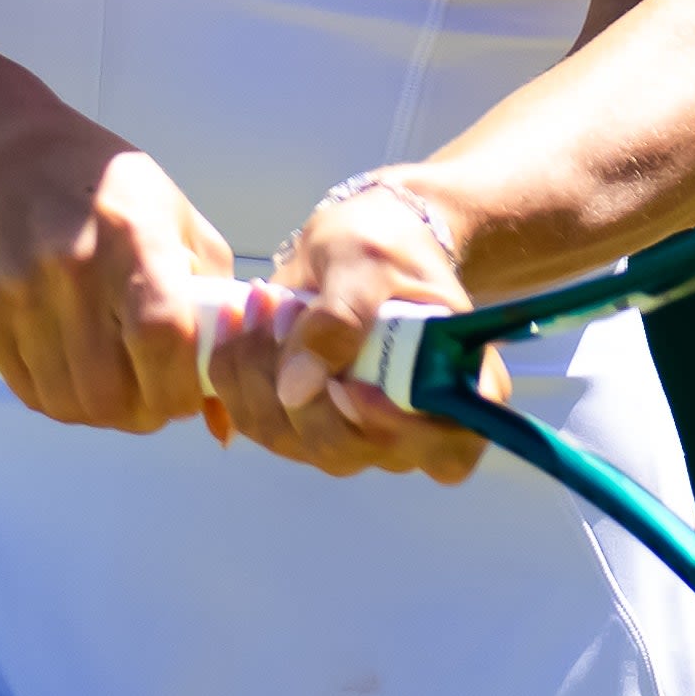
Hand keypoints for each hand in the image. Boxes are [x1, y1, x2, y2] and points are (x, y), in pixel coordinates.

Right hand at [0, 111, 231, 434]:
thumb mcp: (176, 219)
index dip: (178, 390)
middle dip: (141, 414)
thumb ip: (214, 304)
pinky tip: (69, 369)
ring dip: (97, 411)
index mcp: (132, 238)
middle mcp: (69, 264)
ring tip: (111, 387)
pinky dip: (54, 395)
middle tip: (149, 402)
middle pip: (109, 390)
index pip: (162, 340)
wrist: (1, 149)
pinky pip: (23, 387)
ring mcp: (13, 288)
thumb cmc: (106, 189)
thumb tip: (226, 413)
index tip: (185, 397)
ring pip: (64, 401)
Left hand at [207, 177, 491, 483]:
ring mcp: (353, 432)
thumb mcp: (367, 263)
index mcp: (457, 389)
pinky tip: (245, 321)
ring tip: (262, 302)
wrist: (362, 244)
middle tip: (286, 309)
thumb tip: (297, 388)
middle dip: (300, 385)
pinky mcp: (302, 422)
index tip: (353, 387)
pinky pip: (259, 422)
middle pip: (347, 449)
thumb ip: (341, 319)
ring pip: (292, 440)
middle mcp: (408, 427)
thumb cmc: (385, 247)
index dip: (396, 432)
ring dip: (259, 373)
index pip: (445, 452)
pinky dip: (238, 373)